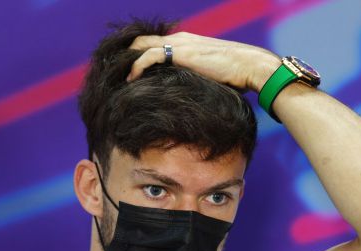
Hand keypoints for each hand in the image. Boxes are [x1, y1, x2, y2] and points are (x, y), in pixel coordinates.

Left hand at [126, 31, 280, 91]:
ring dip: (125, 61)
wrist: (250, 67)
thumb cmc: (237, 77)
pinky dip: (136, 67)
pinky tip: (130, 80)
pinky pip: (148, 56)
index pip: (153, 44)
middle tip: (111, 73)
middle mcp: (179, 39)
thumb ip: (196, 82)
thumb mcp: (211, 78)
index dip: (136, 56)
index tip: (125, 73)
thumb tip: (191, 102)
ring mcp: (179, 43)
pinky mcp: (180, 52)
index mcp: (185, 43)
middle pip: (141, 41)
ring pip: (140, 46)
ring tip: (114, 77)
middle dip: (124, 55)